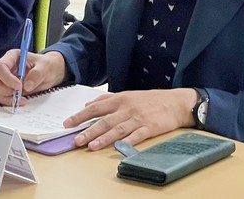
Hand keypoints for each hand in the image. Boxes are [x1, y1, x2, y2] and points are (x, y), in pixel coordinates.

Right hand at [0, 50, 67, 105]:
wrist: (49, 73)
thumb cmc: (46, 66)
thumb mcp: (46, 66)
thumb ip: (37, 73)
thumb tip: (27, 85)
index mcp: (11, 57)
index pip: (0, 66)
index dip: (7, 78)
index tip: (19, 87)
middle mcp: (3, 68)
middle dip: (2, 90)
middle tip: (17, 94)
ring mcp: (1, 80)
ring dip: (3, 98)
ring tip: (20, 99)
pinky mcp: (2, 91)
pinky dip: (0, 102)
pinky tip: (14, 102)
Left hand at [64, 88, 197, 150]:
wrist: (175, 102)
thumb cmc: (150, 100)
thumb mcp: (127, 94)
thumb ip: (107, 99)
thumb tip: (88, 104)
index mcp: (119, 99)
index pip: (96, 108)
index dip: (81, 116)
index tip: (68, 123)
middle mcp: (126, 108)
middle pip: (104, 120)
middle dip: (88, 131)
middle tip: (76, 140)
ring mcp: (138, 118)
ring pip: (118, 129)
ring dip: (104, 138)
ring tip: (91, 146)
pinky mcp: (150, 127)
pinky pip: (137, 136)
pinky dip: (128, 142)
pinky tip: (119, 148)